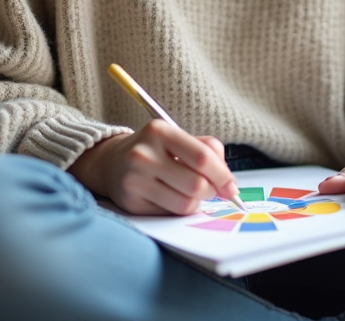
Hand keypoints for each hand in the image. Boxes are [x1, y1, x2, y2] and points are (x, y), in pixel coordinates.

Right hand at [69, 120, 239, 215]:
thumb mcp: (179, 139)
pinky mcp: (131, 202)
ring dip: (197, 202)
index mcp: (160, 131)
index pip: (202, 157)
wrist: (113, 162)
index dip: (223, 175)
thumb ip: (208, 151)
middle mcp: (144, 154)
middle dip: (212, 191)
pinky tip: (171, 197)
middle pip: (197, 184)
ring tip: (190, 192)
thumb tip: (229, 184)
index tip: (231, 187)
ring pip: (185, 203)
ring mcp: (135, 179)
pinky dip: (179, 209)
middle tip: (211, 190)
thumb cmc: (156, 150)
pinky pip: (170, 213)